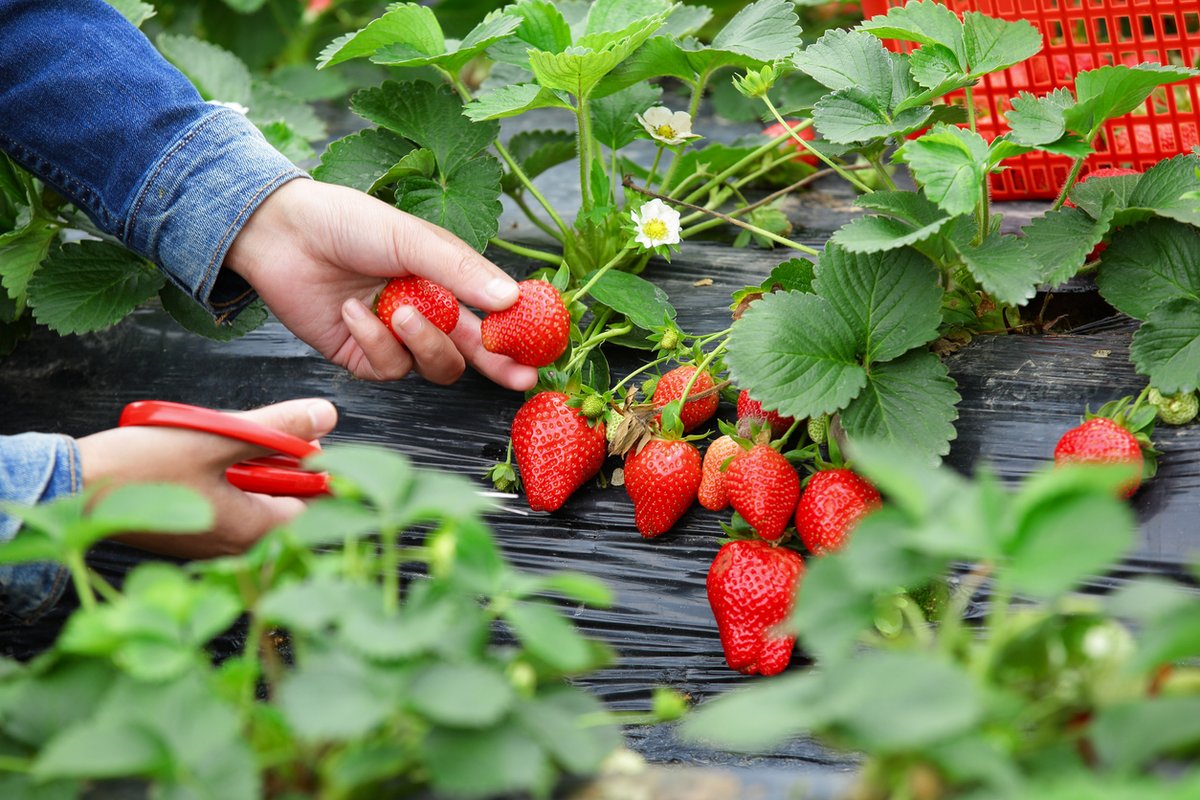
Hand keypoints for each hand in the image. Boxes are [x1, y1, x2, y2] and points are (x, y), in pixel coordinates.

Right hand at [76, 399, 337, 557]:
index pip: (316, 502)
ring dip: (248, 464)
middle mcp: (237, 547)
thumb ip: (277, 429)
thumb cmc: (140, 467)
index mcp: (253, 532)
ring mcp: (212, 542)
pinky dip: (224, 474)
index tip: (299, 437)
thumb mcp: (217, 437)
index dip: (315, 466)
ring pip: (255, 496)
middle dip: (278, 461)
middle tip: (249, 432)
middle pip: (286, 498)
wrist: (72, 487)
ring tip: (216, 439)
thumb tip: (326, 414)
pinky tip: (199, 454)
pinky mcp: (191, 532)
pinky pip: (227, 500)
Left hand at [224, 180, 538, 389]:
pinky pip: (387, 368)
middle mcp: (426, 311)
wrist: (280, 233)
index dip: (517, 333)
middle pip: (472, 351)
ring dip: (420, 342)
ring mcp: (394, 337)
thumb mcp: (411, 237)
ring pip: (433, 365)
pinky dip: (373, 342)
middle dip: (496, 365)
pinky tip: (352, 312)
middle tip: (516, 377)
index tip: (540, 347)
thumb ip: (460, 270)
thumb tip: (509, 298)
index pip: (491, 314)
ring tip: (395, 311)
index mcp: (445, 279)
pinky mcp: (362, 356)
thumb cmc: (346, 222)